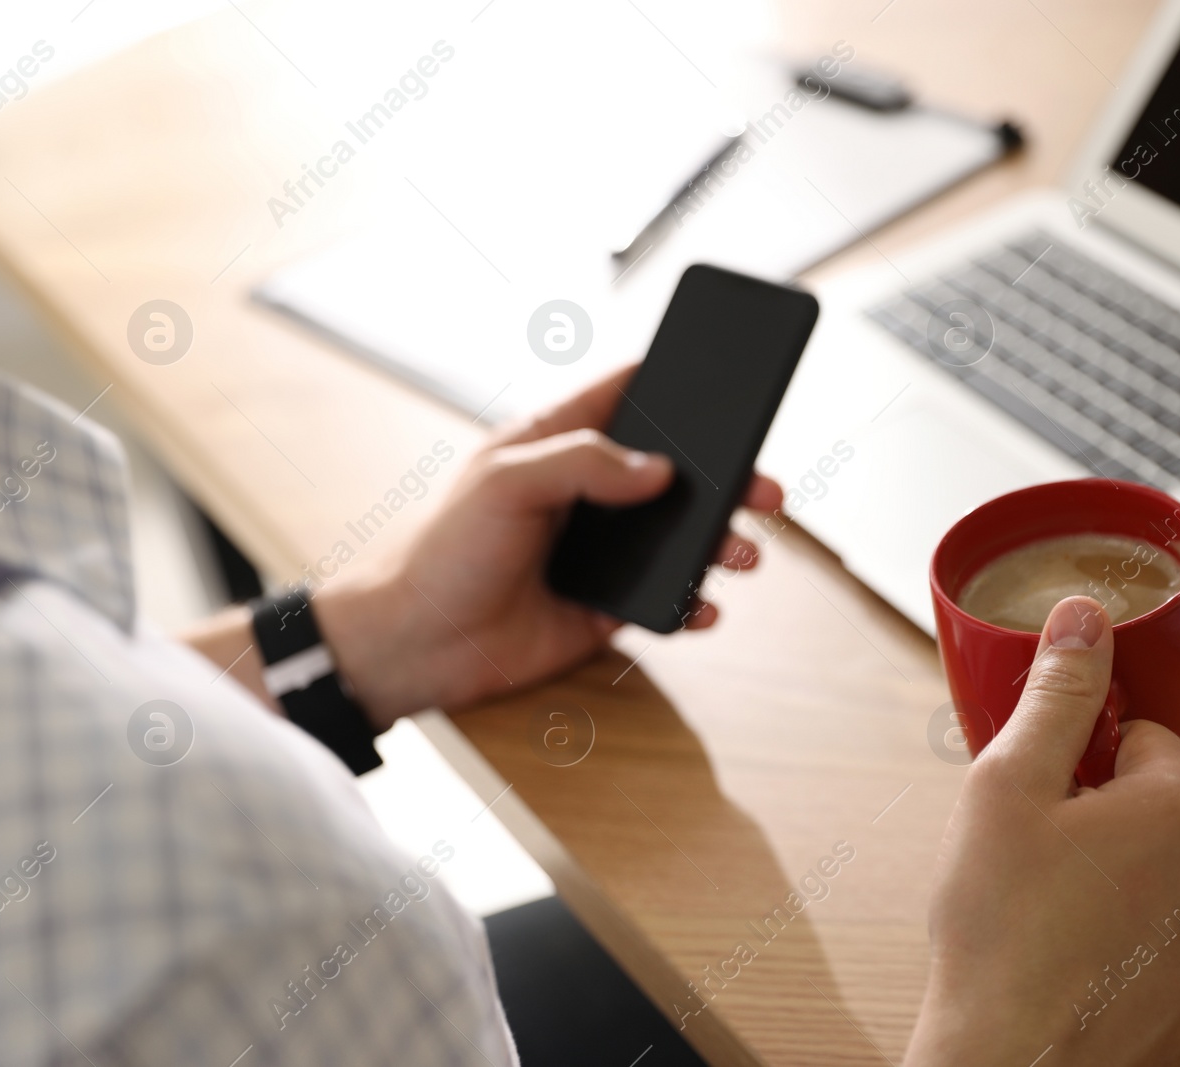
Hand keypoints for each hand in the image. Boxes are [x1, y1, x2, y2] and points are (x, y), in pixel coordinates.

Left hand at [312, 366, 782, 724]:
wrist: (413, 645)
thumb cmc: (439, 552)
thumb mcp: (505, 483)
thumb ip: (583, 463)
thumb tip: (658, 470)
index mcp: (557, 443)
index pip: (626, 394)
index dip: (674, 380)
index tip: (726, 378)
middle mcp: (585, 492)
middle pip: (674, 470)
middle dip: (726, 477)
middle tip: (766, 489)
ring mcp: (598, 549)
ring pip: (679, 536)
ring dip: (720, 543)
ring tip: (742, 555)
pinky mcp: (603, 606)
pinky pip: (664, 599)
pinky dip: (693, 603)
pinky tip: (703, 606)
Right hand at [906, 596, 1179, 1066]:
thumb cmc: (1002, 940)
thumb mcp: (1007, 789)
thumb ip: (1057, 695)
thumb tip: (1085, 616)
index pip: (1141, 741)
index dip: (1078, 766)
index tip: (1042, 806)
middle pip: (1161, 814)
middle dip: (1104, 828)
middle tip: (1036, 867)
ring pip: (1171, 884)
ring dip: (1125, 891)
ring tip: (1056, 928)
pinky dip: (1140, 954)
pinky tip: (1083, 972)